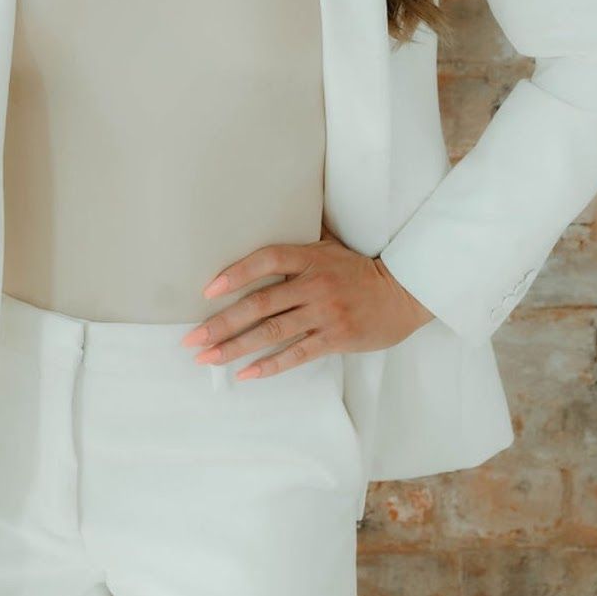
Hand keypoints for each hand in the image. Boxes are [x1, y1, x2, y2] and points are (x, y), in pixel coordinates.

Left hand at [180, 221, 435, 379]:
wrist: (403, 292)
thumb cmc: (360, 268)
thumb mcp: (331, 245)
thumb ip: (300, 241)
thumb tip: (264, 221)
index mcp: (310, 257)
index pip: (266, 260)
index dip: (235, 273)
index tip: (207, 289)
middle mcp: (314, 284)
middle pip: (260, 304)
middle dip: (221, 323)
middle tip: (193, 338)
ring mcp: (325, 313)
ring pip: (272, 332)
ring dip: (236, 347)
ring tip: (208, 358)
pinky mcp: (336, 338)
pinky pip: (297, 355)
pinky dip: (269, 365)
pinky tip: (246, 373)